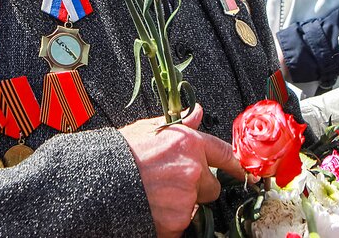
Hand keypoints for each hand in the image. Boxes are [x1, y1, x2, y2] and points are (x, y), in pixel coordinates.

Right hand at [121, 105, 243, 237]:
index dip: (234, 164)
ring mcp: (186, 198)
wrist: (97, 183)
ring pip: (195, 207)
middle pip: (212, 187)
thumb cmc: (119, 155)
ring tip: (155, 198)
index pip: (223, 153)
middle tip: (170, 187)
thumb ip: (179, 125)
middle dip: (197, 189)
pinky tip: (152, 212)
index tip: (242, 171)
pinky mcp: (177, 222)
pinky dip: (170, 224)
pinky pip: (181, 226)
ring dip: (181, 207)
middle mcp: (193, 170)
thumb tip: (198, 112)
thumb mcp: (147, 130)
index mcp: (188, 144)